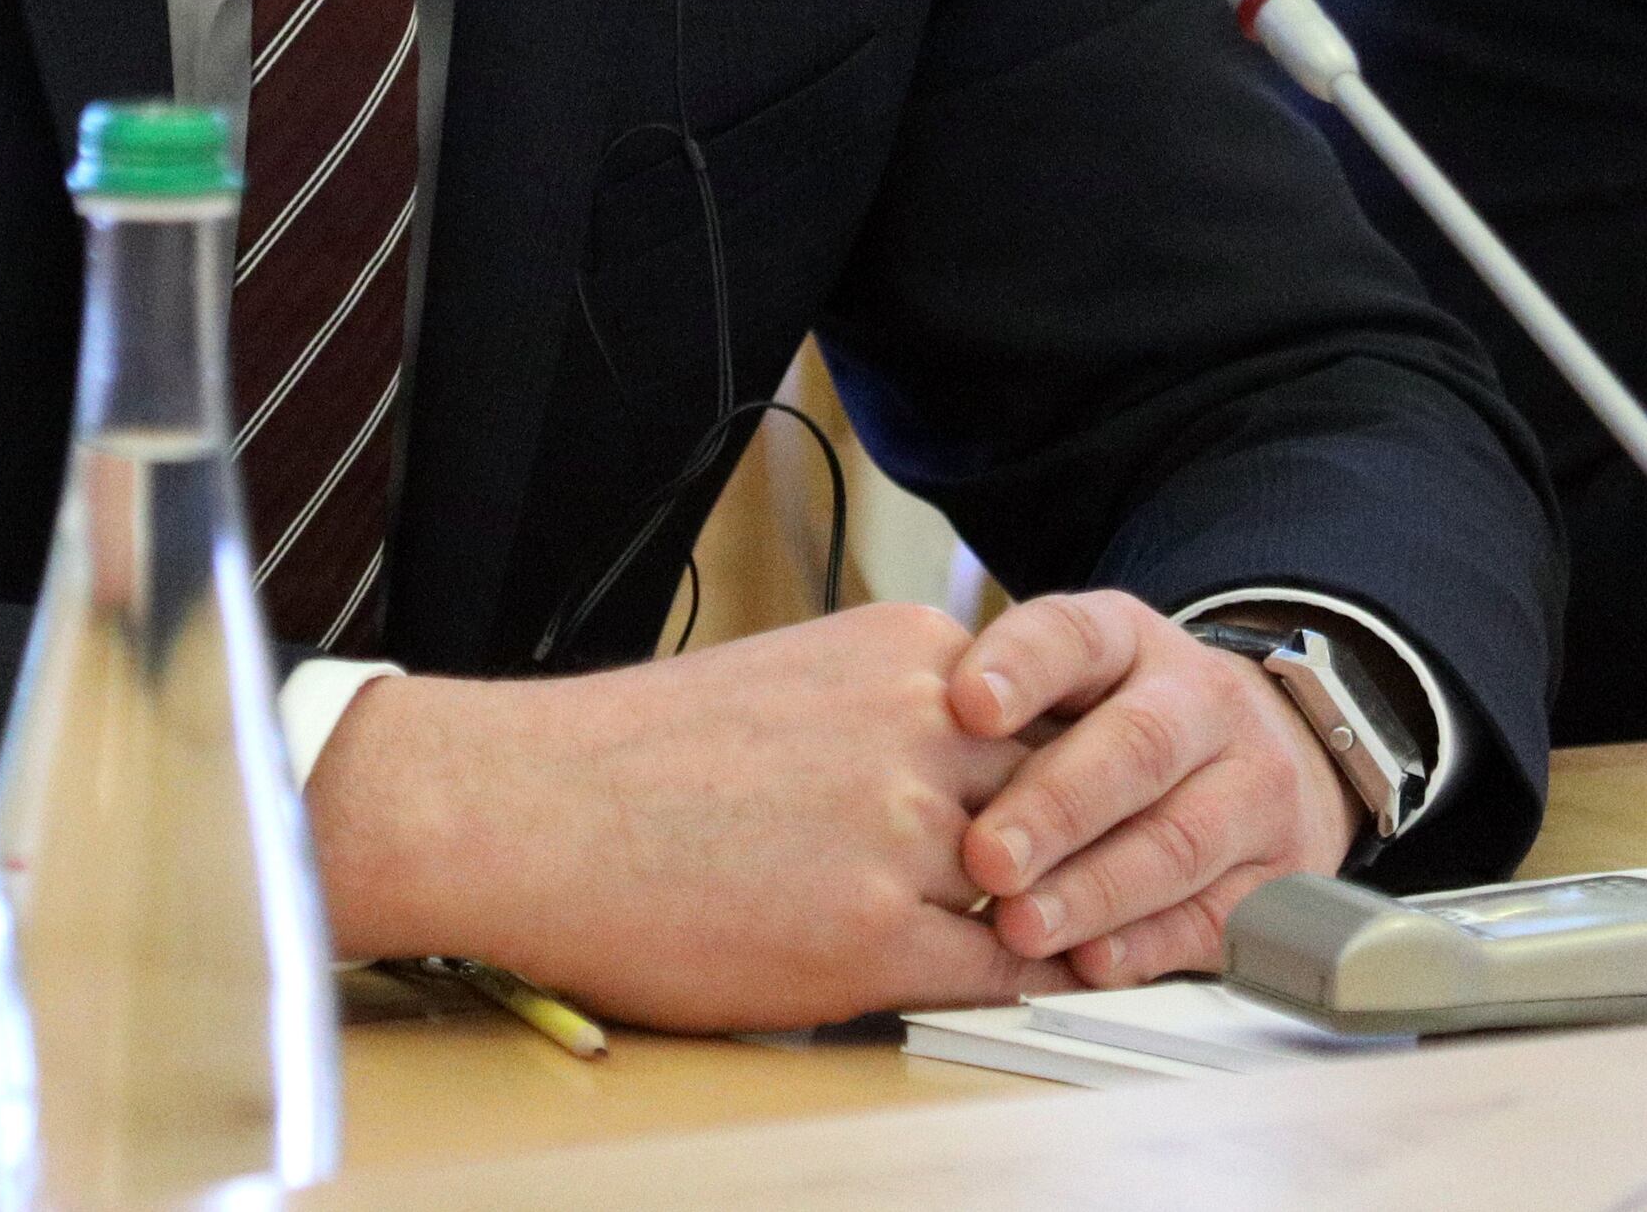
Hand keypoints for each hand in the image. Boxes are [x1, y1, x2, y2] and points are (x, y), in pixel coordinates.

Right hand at [301, 602, 1059, 1029]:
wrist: (528, 810)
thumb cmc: (634, 756)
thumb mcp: (797, 679)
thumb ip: (895, 709)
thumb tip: (970, 758)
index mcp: (907, 656)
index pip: (1056, 714)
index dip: (1076, 774)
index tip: (1097, 810)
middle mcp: (922, 733)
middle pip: (1069, 798)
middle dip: (1086, 850)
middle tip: (1118, 888)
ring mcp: (905, 838)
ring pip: (1043, 888)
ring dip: (1058, 921)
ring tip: (1082, 949)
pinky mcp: (874, 938)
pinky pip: (996, 972)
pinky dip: (1015, 985)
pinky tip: (1011, 989)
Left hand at [949, 591, 1361, 988]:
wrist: (1265, 748)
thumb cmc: (1115, 723)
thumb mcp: (1065, 683)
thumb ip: (998, 712)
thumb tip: (897, 754)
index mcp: (1130, 641)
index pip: (1075, 636)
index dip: (1021, 667)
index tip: (966, 705)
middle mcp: (1201, 702)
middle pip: (1137, 746)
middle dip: (1058, 805)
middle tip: (987, 856)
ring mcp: (1252, 787)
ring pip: (1180, 838)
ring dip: (1096, 890)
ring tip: (1022, 925)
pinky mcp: (1277, 874)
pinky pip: (1215, 915)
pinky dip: (1150, 945)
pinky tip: (1092, 964)